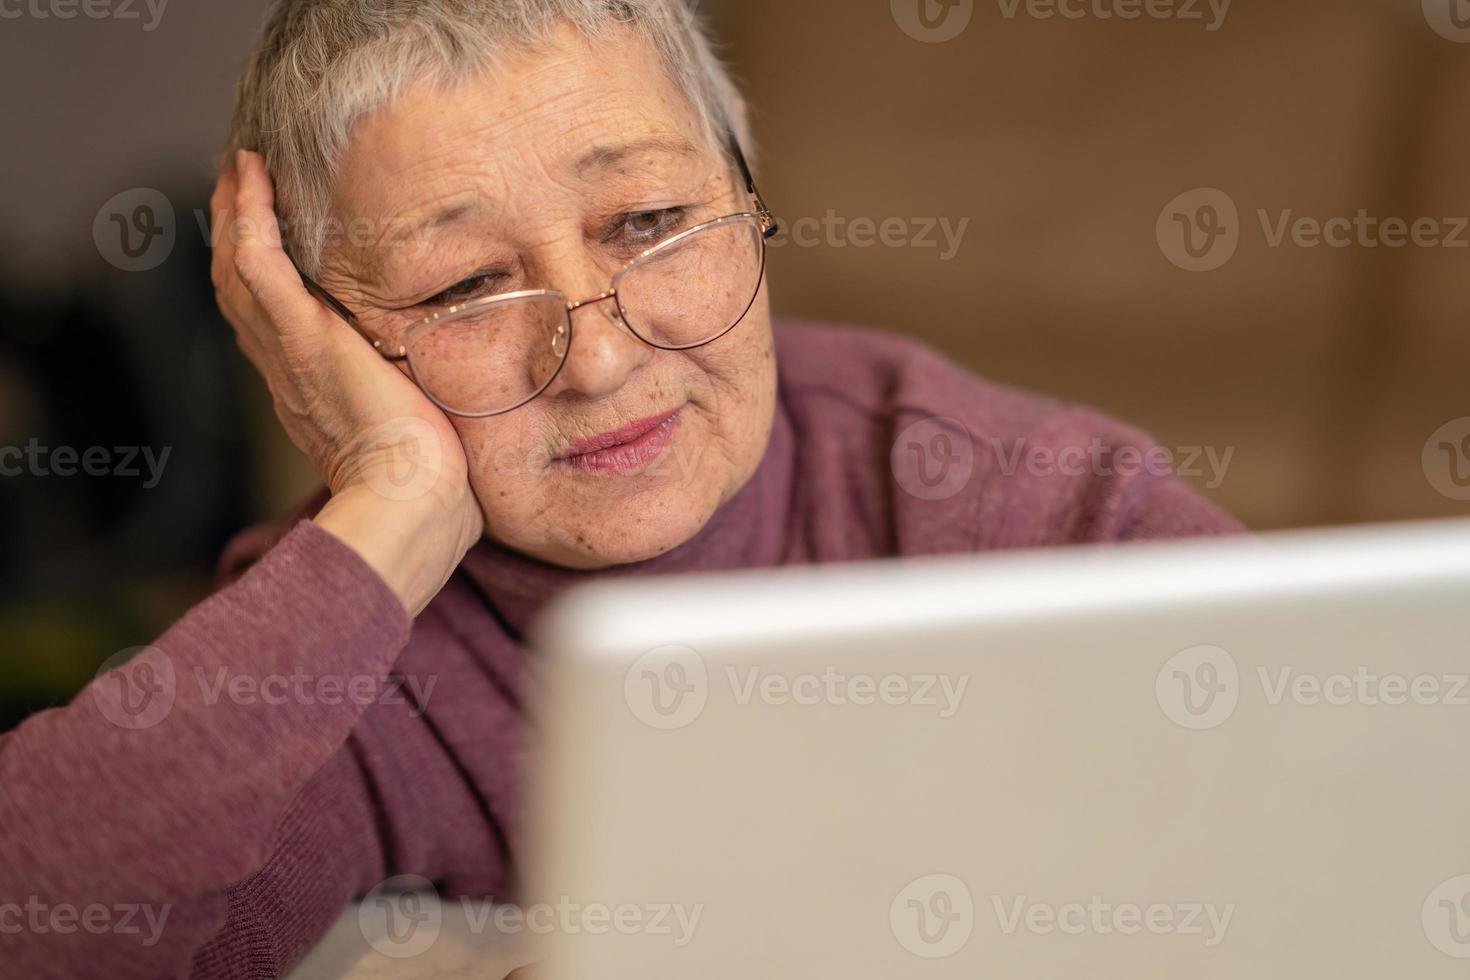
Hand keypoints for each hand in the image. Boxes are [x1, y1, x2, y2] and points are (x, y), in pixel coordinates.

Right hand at [211, 150, 482, 613]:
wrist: (413, 506)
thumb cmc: (436, 493)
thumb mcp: (429, 438)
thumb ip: (435, 412)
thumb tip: (471, 409)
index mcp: (316, 395)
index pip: (278, 324)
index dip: (271, 278)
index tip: (278, 238)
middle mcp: (289, 373)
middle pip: (243, 290)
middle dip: (240, 234)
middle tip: (244, 183)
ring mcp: (290, 354)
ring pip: (240, 270)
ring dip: (235, 213)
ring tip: (243, 167)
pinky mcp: (302, 339)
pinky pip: (257, 265)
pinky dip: (247, 216)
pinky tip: (251, 175)